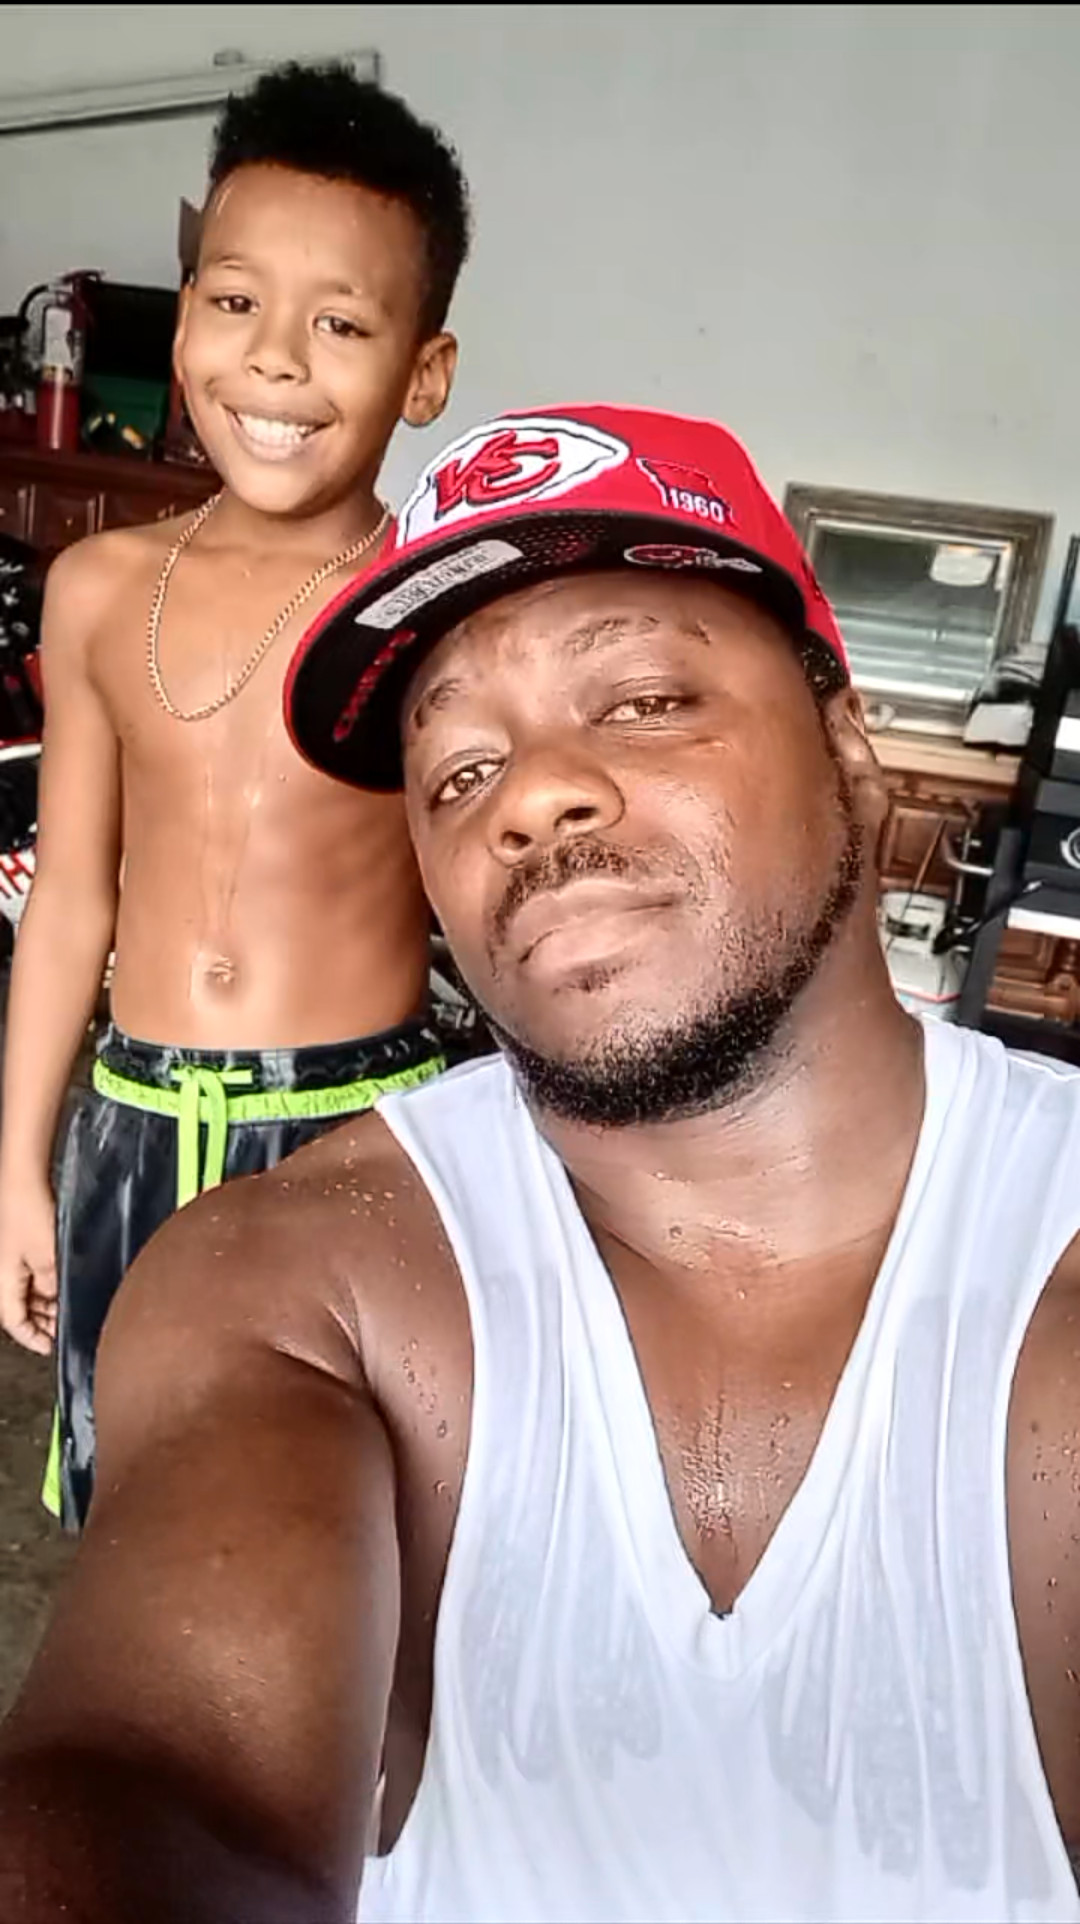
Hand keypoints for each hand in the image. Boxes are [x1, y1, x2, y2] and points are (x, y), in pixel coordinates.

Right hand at [0, 1183, 57, 1354]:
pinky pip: (34, 1272)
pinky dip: (48, 1282)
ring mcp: (13, 1258)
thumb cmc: (28, 1211)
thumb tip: (59, 1301)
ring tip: (69, 1305)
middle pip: (21, 1309)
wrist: (23, 1177)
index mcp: (3, 1282)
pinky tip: (65, 1280)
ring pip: (29, 1291)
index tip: (51, 1347)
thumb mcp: (49, 1258)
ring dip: (48, 1301)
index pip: (14, 1323)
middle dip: (43, 1321)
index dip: (33, 1339)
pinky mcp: (22, 1243)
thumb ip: (55, 1286)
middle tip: (65, 1327)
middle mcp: (4, 1273)